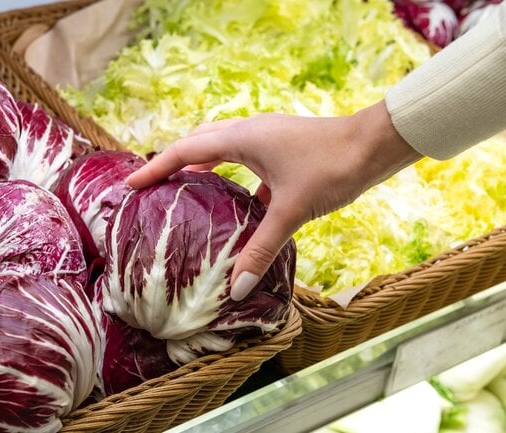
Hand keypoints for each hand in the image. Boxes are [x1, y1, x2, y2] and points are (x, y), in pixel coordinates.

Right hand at [125, 100, 420, 300]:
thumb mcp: (291, 211)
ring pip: (223, 150)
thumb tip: (234, 287)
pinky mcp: (283, 150)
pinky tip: (238, 210)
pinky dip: (234, 182)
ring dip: (202, 167)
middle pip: (198, 143)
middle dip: (172, 162)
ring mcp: (267, 139)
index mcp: (242, 138)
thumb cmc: (332, 167)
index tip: (130, 184)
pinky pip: (247, 164)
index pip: (185, 151)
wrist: (375, 145)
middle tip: (151, 184)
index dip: (155, 168)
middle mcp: (249, 132)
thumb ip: (260, 249)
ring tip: (183, 191)